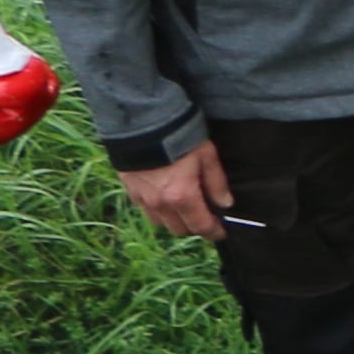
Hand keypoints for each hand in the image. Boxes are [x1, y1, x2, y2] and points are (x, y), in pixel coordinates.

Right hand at [118, 141, 233, 240]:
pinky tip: (164, 195)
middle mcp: (159, 203)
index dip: (213, 232)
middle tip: (205, 216)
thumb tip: (225, 203)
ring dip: (174, 219)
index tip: (221, 233)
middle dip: (194, 226)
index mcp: (181, 197)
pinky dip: (157, 208)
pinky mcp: (128, 188)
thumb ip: (216, 183)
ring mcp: (141, 197)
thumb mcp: (206, 156)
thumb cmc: (178, 136)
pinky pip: (144, 208)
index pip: (200, 225)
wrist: (141, 121)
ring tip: (184, 206)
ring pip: (160, 222)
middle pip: (179, 229)